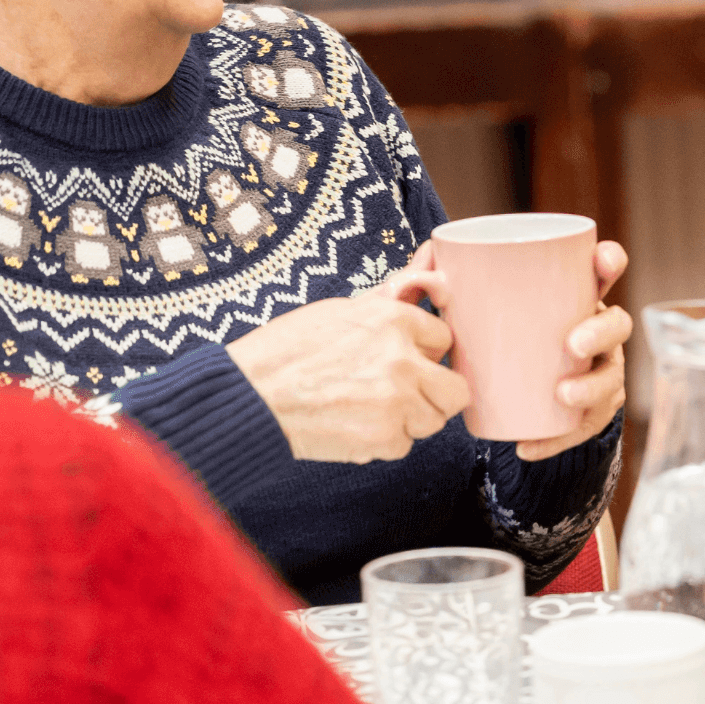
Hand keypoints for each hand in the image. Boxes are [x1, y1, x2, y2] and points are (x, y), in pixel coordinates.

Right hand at [226, 286, 469, 463]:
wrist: (249, 395)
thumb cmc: (287, 350)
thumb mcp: (341, 310)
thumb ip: (392, 296)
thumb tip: (430, 259)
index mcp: (394, 319)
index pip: (444, 338)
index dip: (426, 351)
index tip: (409, 358)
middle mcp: (403, 359)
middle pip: (455, 388)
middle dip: (434, 392)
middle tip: (404, 391)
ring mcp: (396, 402)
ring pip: (433, 419)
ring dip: (411, 418)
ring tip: (372, 408)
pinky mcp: (383, 439)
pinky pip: (404, 445)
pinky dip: (384, 441)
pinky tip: (354, 424)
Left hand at [399, 237, 632, 461]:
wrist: (501, 387)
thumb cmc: (494, 332)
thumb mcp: (476, 306)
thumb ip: (450, 284)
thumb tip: (428, 268)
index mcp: (575, 296)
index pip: (603, 271)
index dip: (610, 262)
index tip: (603, 261)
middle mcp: (596, 331)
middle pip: (617, 325)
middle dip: (603, 332)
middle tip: (573, 345)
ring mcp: (598, 370)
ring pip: (610, 379)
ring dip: (592, 388)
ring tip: (563, 395)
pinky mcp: (586, 410)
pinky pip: (579, 428)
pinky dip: (554, 440)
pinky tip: (528, 446)